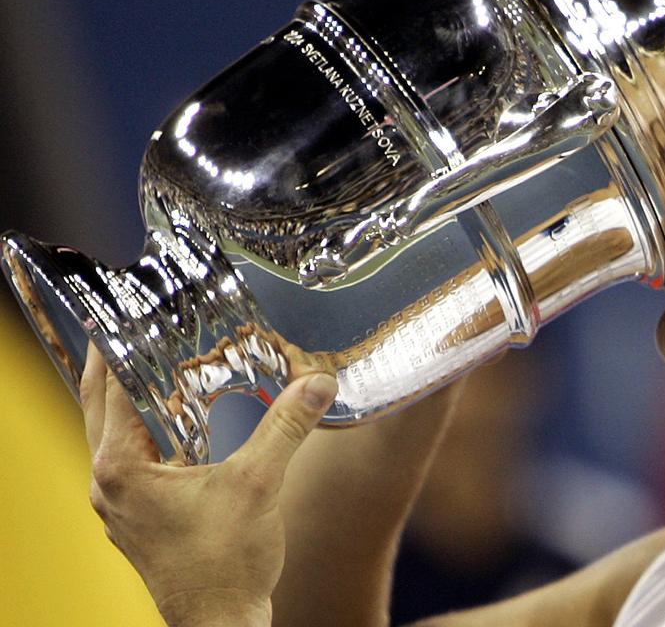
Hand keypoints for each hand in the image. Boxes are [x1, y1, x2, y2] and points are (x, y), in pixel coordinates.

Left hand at [80, 345, 337, 626]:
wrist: (221, 621)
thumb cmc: (225, 564)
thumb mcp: (260, 482)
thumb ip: (285, 426)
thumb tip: (316, 383)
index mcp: (123, 467)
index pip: (109, 389)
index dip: (121, 347)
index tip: (133, 313)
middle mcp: (110, 484)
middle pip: (104, 406)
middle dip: (124, 366)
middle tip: (146, 328)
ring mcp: (122, 504)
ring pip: (119, 434)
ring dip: (139, 401)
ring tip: (167, 366)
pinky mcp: (139, 519)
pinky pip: (137, 460)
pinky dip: (153, 433)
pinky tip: (184, 423)